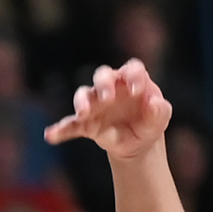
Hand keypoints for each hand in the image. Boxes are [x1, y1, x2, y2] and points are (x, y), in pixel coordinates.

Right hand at [44, 61, 172, 159]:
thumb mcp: (159, 118)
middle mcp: (111, 87)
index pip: (132, 68)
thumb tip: (155, 103)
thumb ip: (160, 111)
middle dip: (103, 84)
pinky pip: (71, 124)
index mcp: (132, 80)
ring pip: (84, 95)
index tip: (136, 91)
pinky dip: (61, 129)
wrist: (138, 142)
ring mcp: (96, 104)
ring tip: (83, 113)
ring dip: (82, 102)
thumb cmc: (149, 122)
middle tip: (107, 97)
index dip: (133, 76)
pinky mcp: (86, 123)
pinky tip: (52, 135)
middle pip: (102, 75)